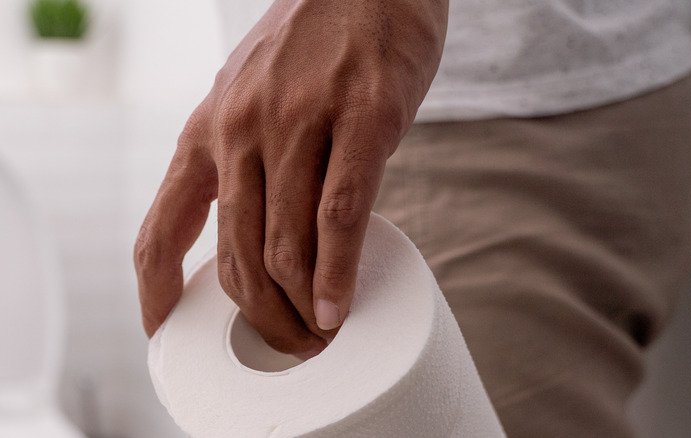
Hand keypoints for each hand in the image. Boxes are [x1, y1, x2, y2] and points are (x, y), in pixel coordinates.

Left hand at [134, 0, 447, 355]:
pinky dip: (336, 273)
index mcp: (210, 129)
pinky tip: (338, 306)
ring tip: (319, 334)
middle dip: (259, 316)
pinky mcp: (359, 120)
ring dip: (298, 307)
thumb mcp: (253, 98)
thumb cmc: (317, 45)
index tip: (167, 332)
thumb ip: (252, 164)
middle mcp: (242, 129)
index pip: (161, 229)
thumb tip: (271, 240)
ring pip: (284, 244)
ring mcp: (298, 122)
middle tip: (289, 344)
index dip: (156, 294)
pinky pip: (338, 215)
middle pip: (235, 255)